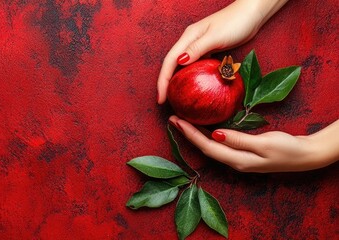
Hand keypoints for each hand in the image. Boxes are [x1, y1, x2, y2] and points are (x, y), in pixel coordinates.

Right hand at [157, 0, 288, 103]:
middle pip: (172, 65)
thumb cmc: (235, 22)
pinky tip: (194, 87)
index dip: (163, 81)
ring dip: (177, 81)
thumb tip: (179, 62)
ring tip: (176, 97)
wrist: (251, 12)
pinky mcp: (208, 49)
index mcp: (188, 37)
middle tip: (165, 101)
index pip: (169, 61)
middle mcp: (190, 42)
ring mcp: (199, 46)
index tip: (161, 98)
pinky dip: (192, 77)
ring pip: (183, 66)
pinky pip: (196, 66)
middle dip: (166, 83)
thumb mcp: (216, 36)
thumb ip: (197, 48)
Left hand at [168, 116, 336, 172]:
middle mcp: (234, 161)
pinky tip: (203, 126)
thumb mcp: (265, 144)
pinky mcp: (242, 153)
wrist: (306, 156)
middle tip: (172, 118)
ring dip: (195, 134)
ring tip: (181, 121)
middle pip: (204, 147)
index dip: (190, 134)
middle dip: (187, 134)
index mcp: (237, 160)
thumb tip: (215, 134)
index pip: (207, 146)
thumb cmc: (288, 149)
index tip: (176, 120)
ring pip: (210, 146)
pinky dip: (207, 134)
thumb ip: (239, 140)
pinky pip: (219, 143)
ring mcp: (238, 158)